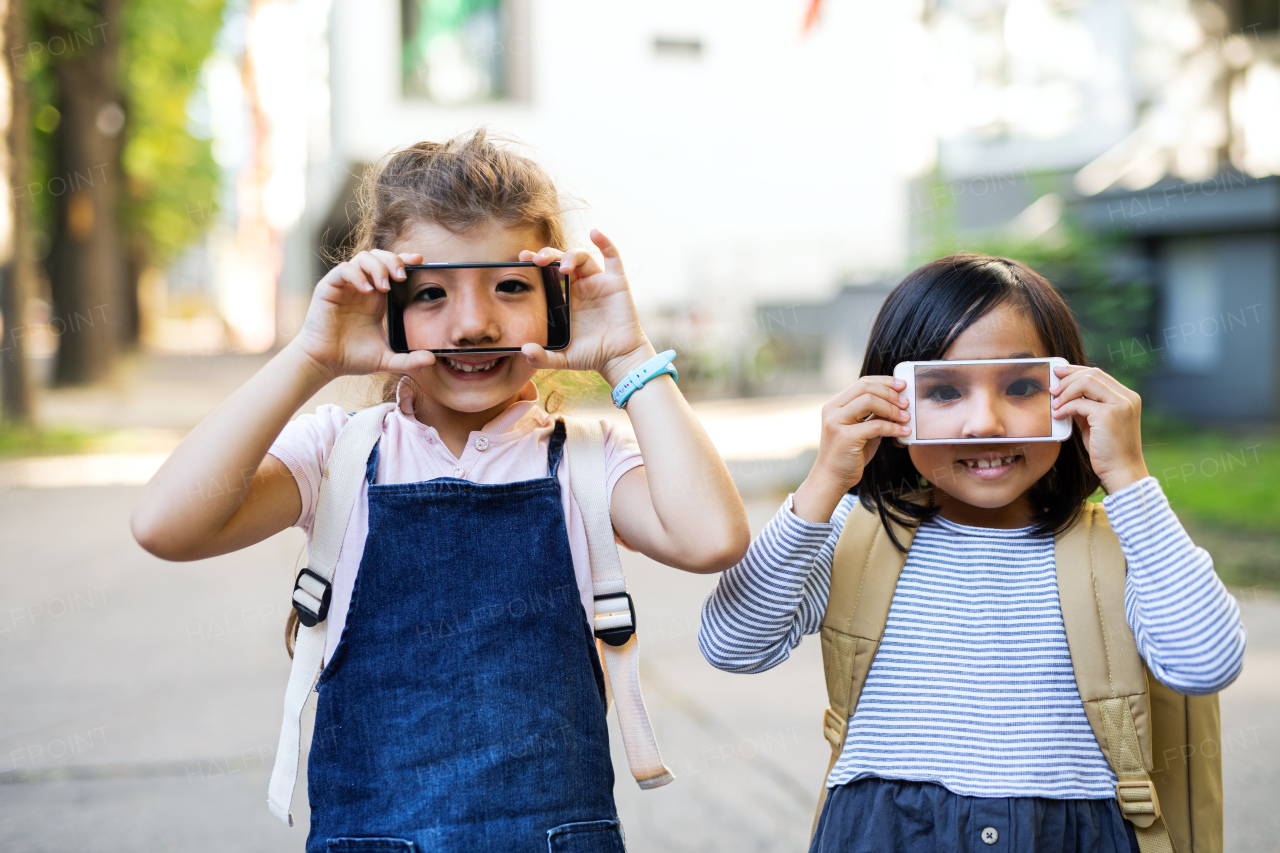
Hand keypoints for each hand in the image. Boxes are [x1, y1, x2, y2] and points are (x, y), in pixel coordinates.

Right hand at [291, 249, 436, 380]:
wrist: (325, 363)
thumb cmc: (352, 358)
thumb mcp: (386, 359)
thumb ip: (409, 360)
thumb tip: (432, 359)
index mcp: (377, 298)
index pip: (391, 268)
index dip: (404, 260)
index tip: (419, 261)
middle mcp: (362, 287)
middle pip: (379, 256)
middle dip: (393, 260)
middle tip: (402, 276)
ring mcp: (345, 286)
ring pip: (363, 258)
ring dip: (377, 267)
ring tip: (385, 287)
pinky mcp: (329, 288)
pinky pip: (344, 270)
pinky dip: (357, 275)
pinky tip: (367, 290)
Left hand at [517, 229, 651, 385]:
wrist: (619, 359)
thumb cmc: (592, 356)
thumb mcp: (563, 358)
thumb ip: (543, 357)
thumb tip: (524, 351)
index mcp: (566, 299)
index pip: (548, 274)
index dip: (536, 263)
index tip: (522, 259)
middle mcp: (581, 287)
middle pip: (562, 260)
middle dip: (549, 255)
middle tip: (537, 259)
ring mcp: (598, 282)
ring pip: (583, 257)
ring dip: (571, 256)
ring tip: (564, 267)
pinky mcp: (616, 282)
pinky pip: (612, 257)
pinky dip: (605, 242)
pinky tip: (595, 233)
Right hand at [791, 377, 911, 522]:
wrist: (832, 478)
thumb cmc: (849, 454)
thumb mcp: (863, 429)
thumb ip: (875, 415)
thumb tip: (898, 402)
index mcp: (835, 404)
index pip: (862, 383)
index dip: (885, 382)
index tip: (902, 385)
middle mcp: (833, 409)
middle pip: (865, 388)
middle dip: (890, 393)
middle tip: (906, 402)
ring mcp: (836, 422)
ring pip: (869, 401)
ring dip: (892, 408)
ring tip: (906, 417)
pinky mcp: (844, 437)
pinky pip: (875, 425)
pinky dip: (893, 427)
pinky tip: (903, 431)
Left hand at [1051, 364, 1148, 491]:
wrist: (1121, 472)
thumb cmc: (1107, 451)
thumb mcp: (1095, 423)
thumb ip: (1085, 407)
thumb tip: (1065, 395)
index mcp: (1127, 397)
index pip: (1099, 374)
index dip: (1076, 371)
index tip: (1058, 373)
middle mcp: (1127, 397)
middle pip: (1092, 374)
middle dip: (1067, 378)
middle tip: (1051, 388)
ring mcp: (1120, 405)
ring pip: (1086, 382)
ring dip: (1065, 391)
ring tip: (1054, 404)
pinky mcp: (1109, 415)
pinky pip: (1079, 404)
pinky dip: (1065, 408)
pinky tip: (1058, 416)